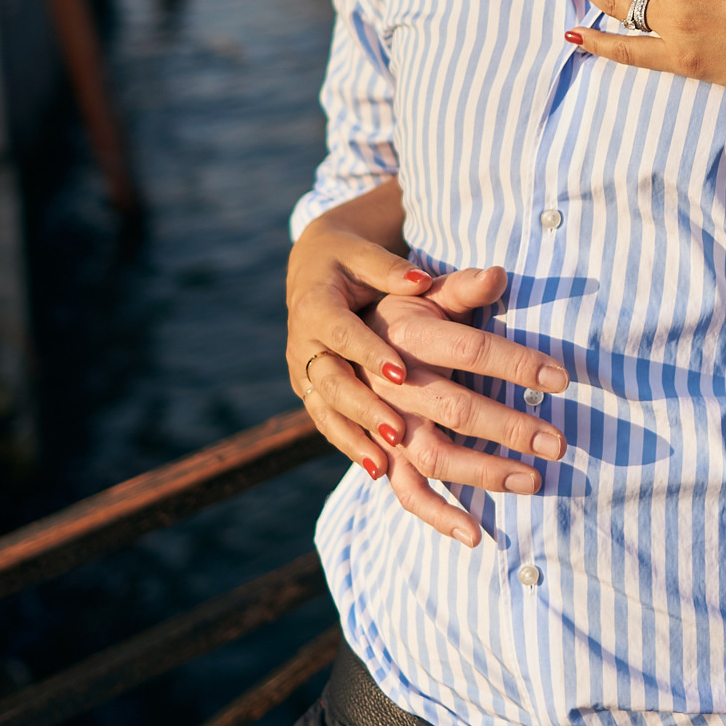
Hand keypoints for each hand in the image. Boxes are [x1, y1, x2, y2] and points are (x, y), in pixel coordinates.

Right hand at [285, 213, 566, 515]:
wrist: (329, 332)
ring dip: (482, 473)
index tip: (562, 379)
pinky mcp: (377, 453)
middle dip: (509, 427)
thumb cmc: (396, 309)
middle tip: (559, 443)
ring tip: (533, 482)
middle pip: (455, 408)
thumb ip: (461, 287)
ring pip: (431, 455)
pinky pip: (404, 490)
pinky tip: (474, 534)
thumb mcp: (423, 293)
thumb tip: (499, 274)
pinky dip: (435, 513)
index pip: (470, 349)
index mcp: (406, 335)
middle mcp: (390, 384)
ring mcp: (381, 423)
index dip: (517, 363)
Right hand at [286, 213, 437, 475]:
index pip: (342, 333)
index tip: (400, 372)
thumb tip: (421, 279)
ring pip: (327, 411)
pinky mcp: (312, 393)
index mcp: (315, 306)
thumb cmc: (348, 258)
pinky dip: (351, 446)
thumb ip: (391, 269)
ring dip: (355, 438)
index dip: (368, 352)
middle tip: (397, 432)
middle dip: (363, 409)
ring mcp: (304, 373)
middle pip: (331, 382)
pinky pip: (328, 424)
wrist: (313, 268)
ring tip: (384, 464)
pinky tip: (378, 471)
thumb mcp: (365, 254)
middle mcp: (303, 344)